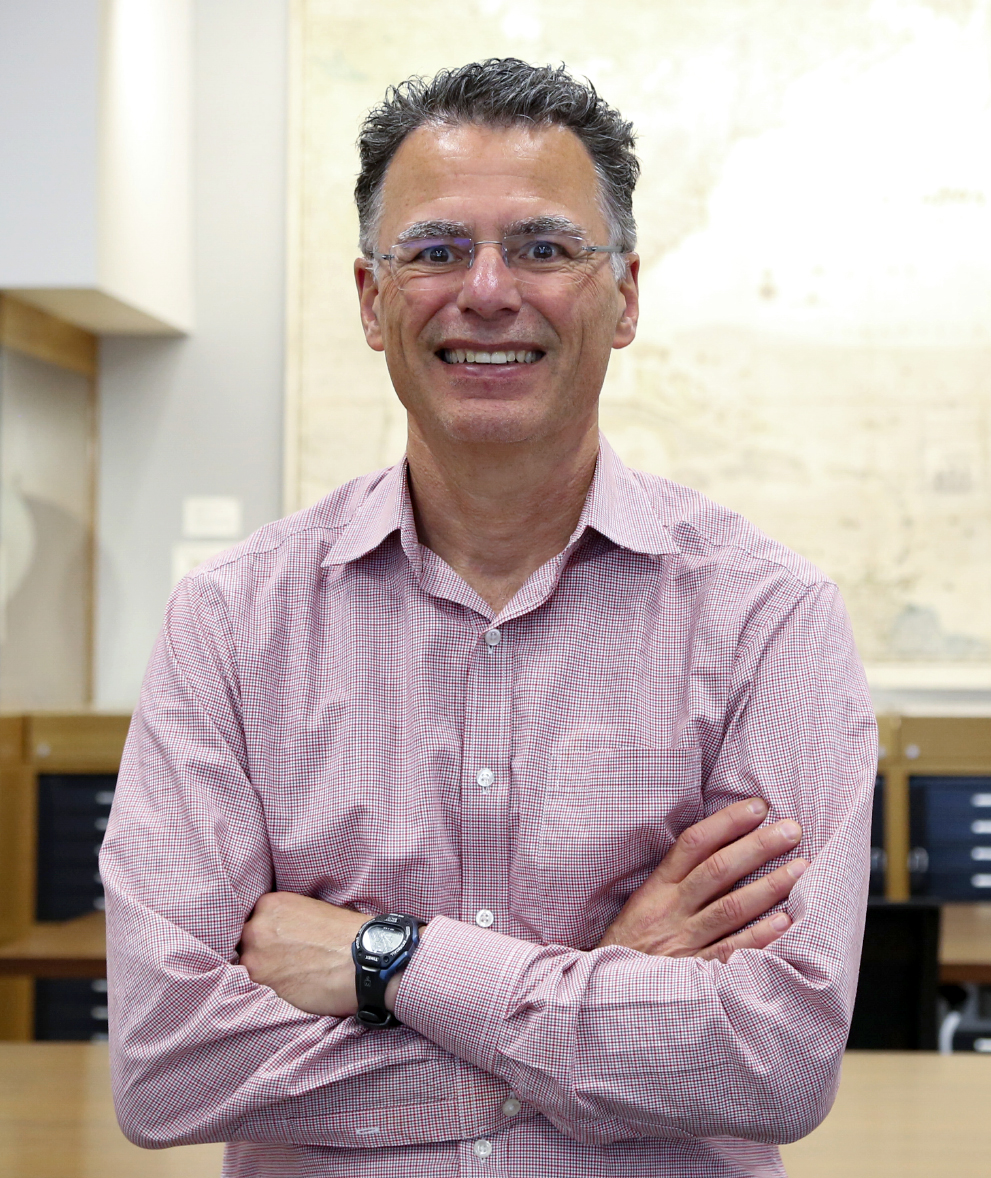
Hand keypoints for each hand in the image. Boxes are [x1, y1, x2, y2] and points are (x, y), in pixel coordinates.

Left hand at [240, 893, 371, 1016]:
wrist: (361, 961)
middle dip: (261, 953)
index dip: (266, 935)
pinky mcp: (261, 985)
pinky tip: (288, 989)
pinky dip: (268, 990)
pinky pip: (255, 988)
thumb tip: (281, 935)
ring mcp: (255, 957)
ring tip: (288, 978)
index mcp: (270, 904)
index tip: (277, 944)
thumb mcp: (313, 910)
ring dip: (263, 973)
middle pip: (246, 943)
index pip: (254, 921)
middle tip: (283, 963)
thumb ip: (288, 920)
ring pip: (248, 967)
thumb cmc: (346, 935)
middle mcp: (256, 927)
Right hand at [597, 798, 806, 961]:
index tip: (758, 806)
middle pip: (717, 870)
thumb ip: (676, 880)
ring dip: (769, 886)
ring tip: (802, 868)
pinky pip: (732, 952)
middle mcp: (670, 910)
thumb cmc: (631, 945)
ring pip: (730, 908)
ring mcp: (684, 942)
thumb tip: (721, 847)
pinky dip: (760, 936)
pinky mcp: (696, 974)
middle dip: (758, 846)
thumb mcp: (642, 904)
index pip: (693, 844)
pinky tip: (786, 921)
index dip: (727, 822)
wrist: (606, 995)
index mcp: (656, 888)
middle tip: (791, 829)